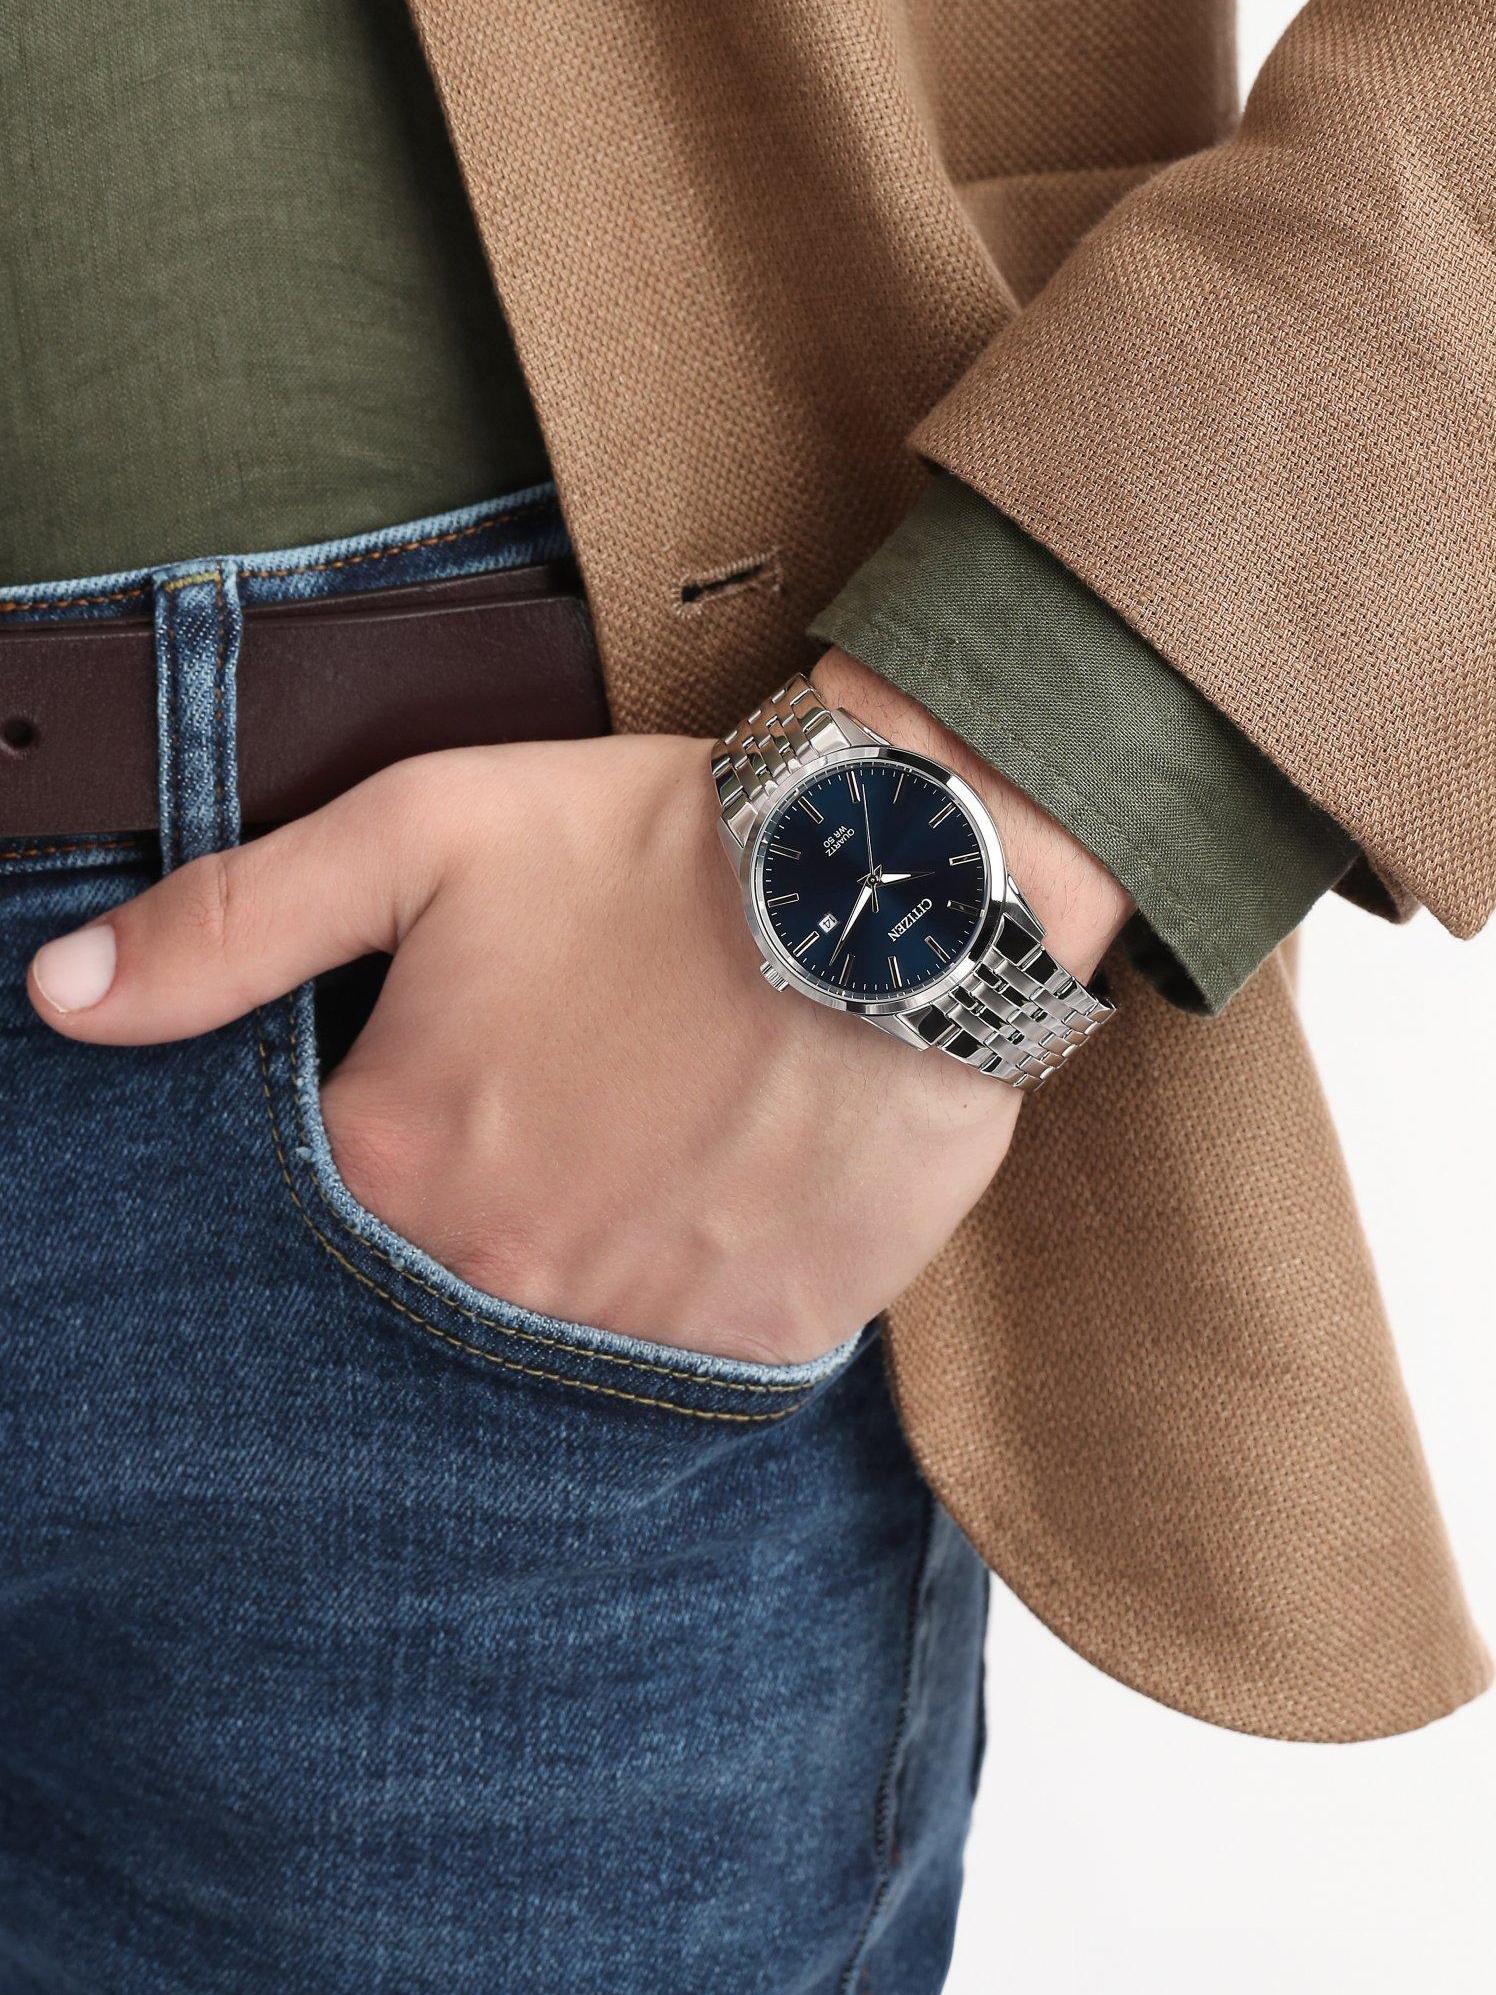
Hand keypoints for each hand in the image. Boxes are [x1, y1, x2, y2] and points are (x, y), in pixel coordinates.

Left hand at [27, 664, 1127, 1367]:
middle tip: (553, 1118)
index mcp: (398, 1163)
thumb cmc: (659, 851)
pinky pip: (684, 1352)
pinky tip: (708, 1195)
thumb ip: (231, 921)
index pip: (299, 1214)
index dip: (367, 1143)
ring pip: (557, 1325)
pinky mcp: (757, 1345)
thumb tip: (62, 998)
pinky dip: (681, 1284)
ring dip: (578, 1249)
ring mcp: (634, 1330)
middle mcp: (498, 1279)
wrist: (902, 886)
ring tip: (636, 1147)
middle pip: (430, 1284)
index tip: (439, 1093)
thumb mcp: (426, 834)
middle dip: (475, 1204)